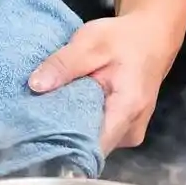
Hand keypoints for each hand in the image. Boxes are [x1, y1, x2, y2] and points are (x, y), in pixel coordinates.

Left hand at [27, 12, 181, 152]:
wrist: (152, 37)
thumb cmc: (124, 39)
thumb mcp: (90, 42)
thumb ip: (63, 64)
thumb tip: (35, 86)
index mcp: (126, 111)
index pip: (91, 147)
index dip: (61, 145)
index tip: (35, 135)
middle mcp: (131, 131)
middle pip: (89, 147)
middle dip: (60, 134)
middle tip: (33, 118)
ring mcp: (129, 134)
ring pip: (92, 142)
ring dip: (70, 128)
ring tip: (46, 111)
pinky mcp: (123, 130)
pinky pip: (97, 134)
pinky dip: (80, 123)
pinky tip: (64, 110)